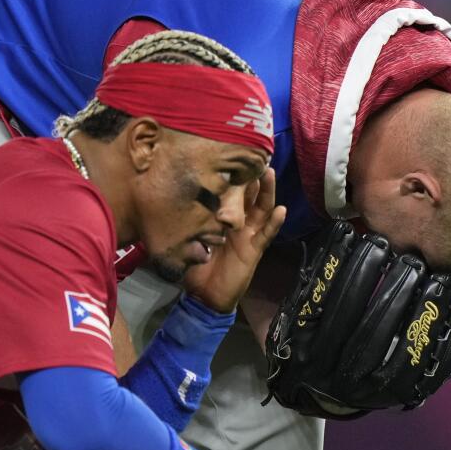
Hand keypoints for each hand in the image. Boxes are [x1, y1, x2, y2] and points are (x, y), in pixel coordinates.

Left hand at [183, 168, 285, 312]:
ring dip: (267, 191)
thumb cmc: (195, 267)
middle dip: (252, 176)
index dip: (233, 175)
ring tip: (269, 173)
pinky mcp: (254, 250)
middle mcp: (239, 223)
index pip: (230, 193)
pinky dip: (274, 223)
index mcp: (223, 219)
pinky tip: (280, 210)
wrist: (204, 296)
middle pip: (249, 195)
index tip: (232, 153)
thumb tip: (171, 200)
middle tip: (255, 155)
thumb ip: (185, 221)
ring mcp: (248, 235)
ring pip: (262, 209)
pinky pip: (266, 235)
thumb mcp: (187, 238)